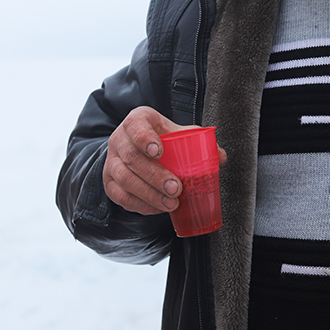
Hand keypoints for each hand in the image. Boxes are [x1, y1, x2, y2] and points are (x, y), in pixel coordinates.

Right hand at [103, 107, 225, 215]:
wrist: (139, 150)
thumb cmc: (162, 140)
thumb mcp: (179, 135)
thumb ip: (201, 143)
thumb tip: (220, 157)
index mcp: (137, 121)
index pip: (136, 125)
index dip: (145, 138)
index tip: (158, 151)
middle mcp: (120, 139)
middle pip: (132, 157)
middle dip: (155, 175)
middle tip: (176, 188)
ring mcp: (111, 161)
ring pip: (124, 179)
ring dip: (149, 194)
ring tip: (171, 203)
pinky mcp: (109, 182)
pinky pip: (121, 196)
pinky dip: (140, 205)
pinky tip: (158, 208)